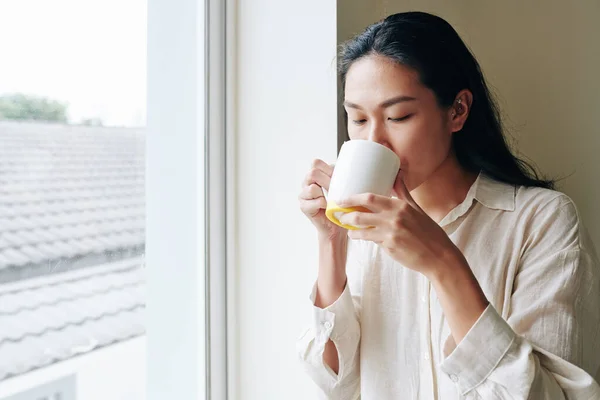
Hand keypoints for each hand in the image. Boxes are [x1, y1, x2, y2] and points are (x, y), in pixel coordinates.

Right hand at [298, 159, 345, 240]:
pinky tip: (328, 207)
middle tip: (336, 190)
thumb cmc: (341, 204)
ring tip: (332, 200)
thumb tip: (351, 167)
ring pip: (312, 188)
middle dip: (327, 181)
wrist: (337, 225)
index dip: (327, 168)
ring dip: (325, 193)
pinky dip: (324, 204)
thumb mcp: (342, 187)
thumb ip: (340, 176)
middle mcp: (307, 183)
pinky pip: (315, 201)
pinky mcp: (304, 206)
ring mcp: (303, 194)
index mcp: (315, 175)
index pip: (316, 163)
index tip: (337, 178)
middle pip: (312, 173)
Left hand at [337, 171, 464, 277]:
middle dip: (345, 214)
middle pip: (360, 214)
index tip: (342, 199)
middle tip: (338, 215)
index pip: (370, 198)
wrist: (439, 256)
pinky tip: (359, 238)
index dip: (352, 198)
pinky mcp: (390, 247)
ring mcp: (392, 233)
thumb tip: (396, 174)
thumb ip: (403, 192)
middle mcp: (395, 218)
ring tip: (347, 230)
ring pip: (362, 230)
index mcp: (400, 205)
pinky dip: (364, 239)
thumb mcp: (416, 208)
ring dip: (351, 230)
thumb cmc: (429, 232)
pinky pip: (372, 241)